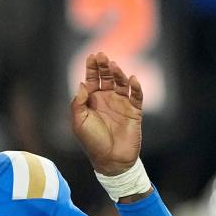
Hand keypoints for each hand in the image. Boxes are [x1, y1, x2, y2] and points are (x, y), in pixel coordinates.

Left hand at [70, 52, 143, 175]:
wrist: (111, 160)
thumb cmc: (92, 142)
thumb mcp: (79, 123)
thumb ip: (78, 103)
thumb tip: (81, 84)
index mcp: (92, 102)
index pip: (92, 80)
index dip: (92, 68)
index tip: (92, 56)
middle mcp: (107, 100)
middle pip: (107, 77)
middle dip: (104, 66)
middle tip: (103, 56)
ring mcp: (121, 104)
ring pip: (121, 83)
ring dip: (119, 74)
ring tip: (114, 66)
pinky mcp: (134, 111)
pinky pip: (136, 96)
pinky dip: (136, 87)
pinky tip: (132, 80)